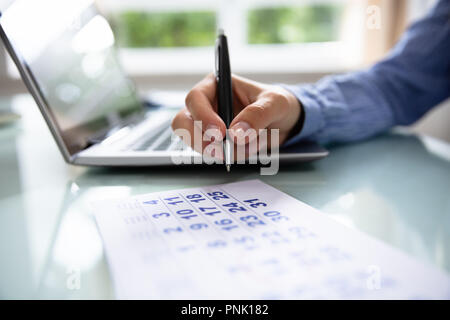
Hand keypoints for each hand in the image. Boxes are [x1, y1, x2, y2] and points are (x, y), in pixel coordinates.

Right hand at [171, 73, 301, 157]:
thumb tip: (236, 134)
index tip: (220, 133)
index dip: (203, 116)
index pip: (196, 98)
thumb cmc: (277, 104)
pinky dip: (227, 157)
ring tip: (245, 148)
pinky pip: (210, 153)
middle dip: (199, 139)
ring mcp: (206, 126)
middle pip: (183, 122)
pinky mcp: (213, 143)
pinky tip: (245, 150)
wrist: (285, 124)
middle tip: (221, 151)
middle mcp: (206, 104)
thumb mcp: (275, 103)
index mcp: (216, 85)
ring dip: (217, 151)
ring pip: (193, 141)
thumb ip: (257, 115)